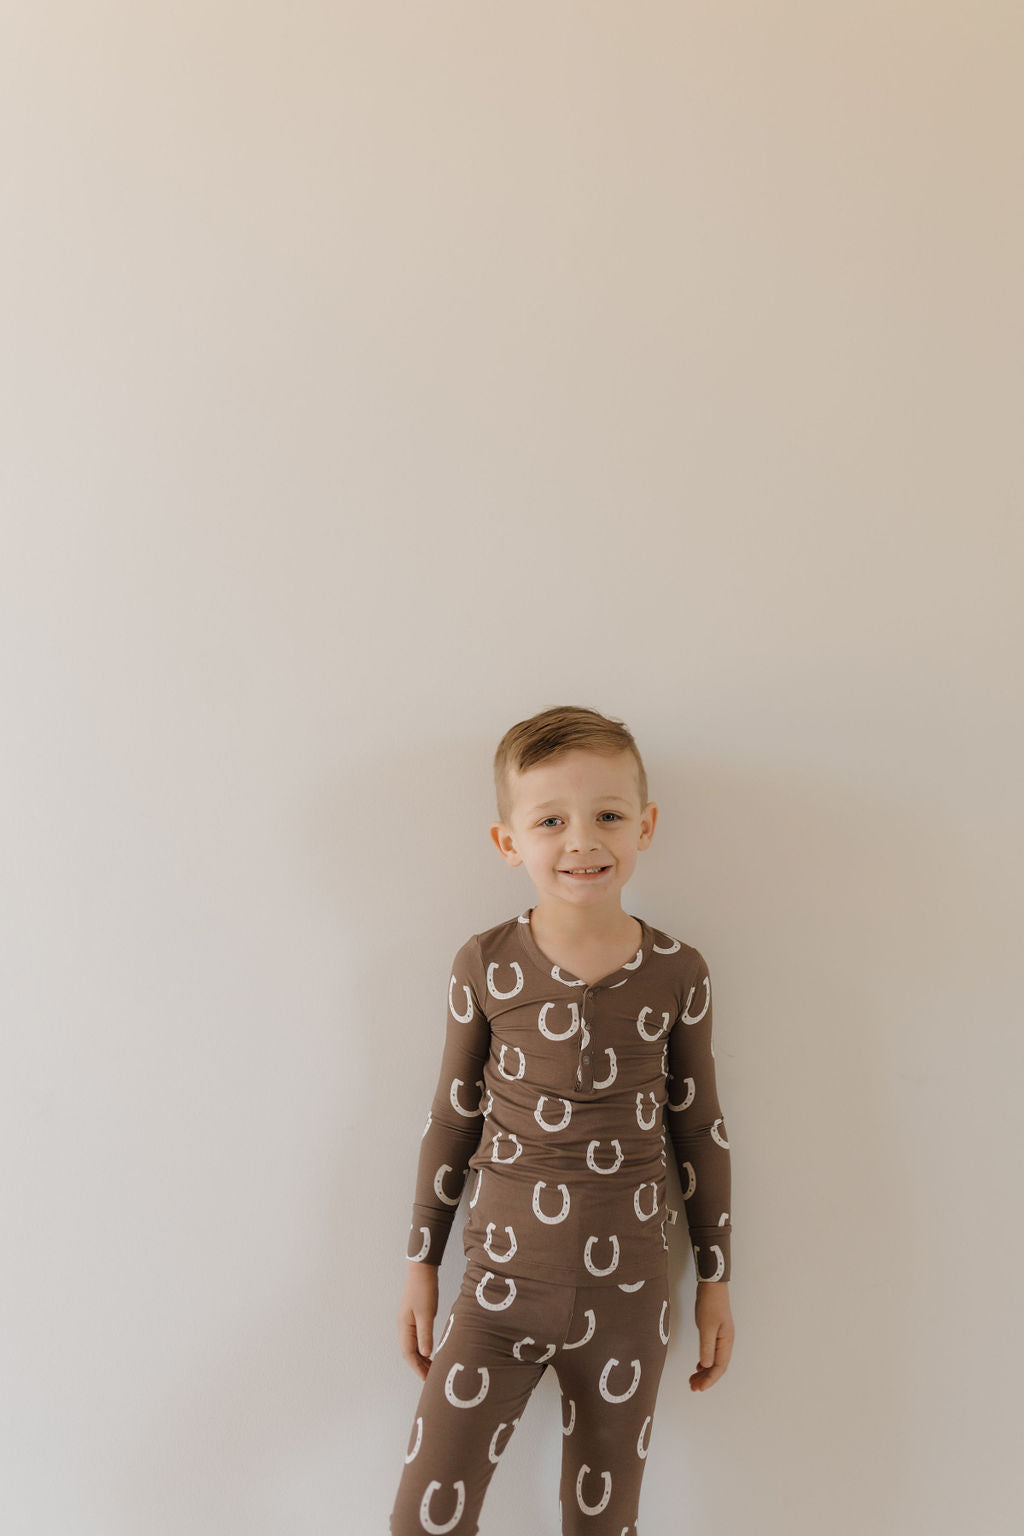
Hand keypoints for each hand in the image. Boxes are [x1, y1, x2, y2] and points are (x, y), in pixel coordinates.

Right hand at [398, 1260, 438, 1379]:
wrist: (422, 1271)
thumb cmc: (423, 1290)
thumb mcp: (426, 1314)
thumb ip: (425, 1335)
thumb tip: (425, 1354)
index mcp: (404, 1327)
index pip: (408, 1354)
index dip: (417, 1368)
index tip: (426, 1379)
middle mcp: (403, 1327)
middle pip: (409, 1353)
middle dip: (419, 1366)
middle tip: (431, 1376)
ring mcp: (407, 1323)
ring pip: (412, 1346)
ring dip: (421, 1358)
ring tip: (432, 1367)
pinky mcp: (414, 1318)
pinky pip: (416, 1338)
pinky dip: (422, 1348)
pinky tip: (430, 1351)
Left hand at [689, 1280, 733, 1391]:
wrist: (712, 1285)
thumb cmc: (710, 1303)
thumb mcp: (706, 1326)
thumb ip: (706, 1347)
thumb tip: (706, 1366)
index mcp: (726, 1341)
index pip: (719, 1367)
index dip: (709, 1379)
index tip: (699, 1388)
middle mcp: (726, 1342)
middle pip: (717, 1366)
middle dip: (706, 1379)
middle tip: (693, 1387)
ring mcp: (721, 1337)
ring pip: (714, 1360)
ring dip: (704, 1371)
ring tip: (693, 1380)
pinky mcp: (715, 1332)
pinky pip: (711, 1352)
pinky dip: (705, 1361)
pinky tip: (698, 1366)